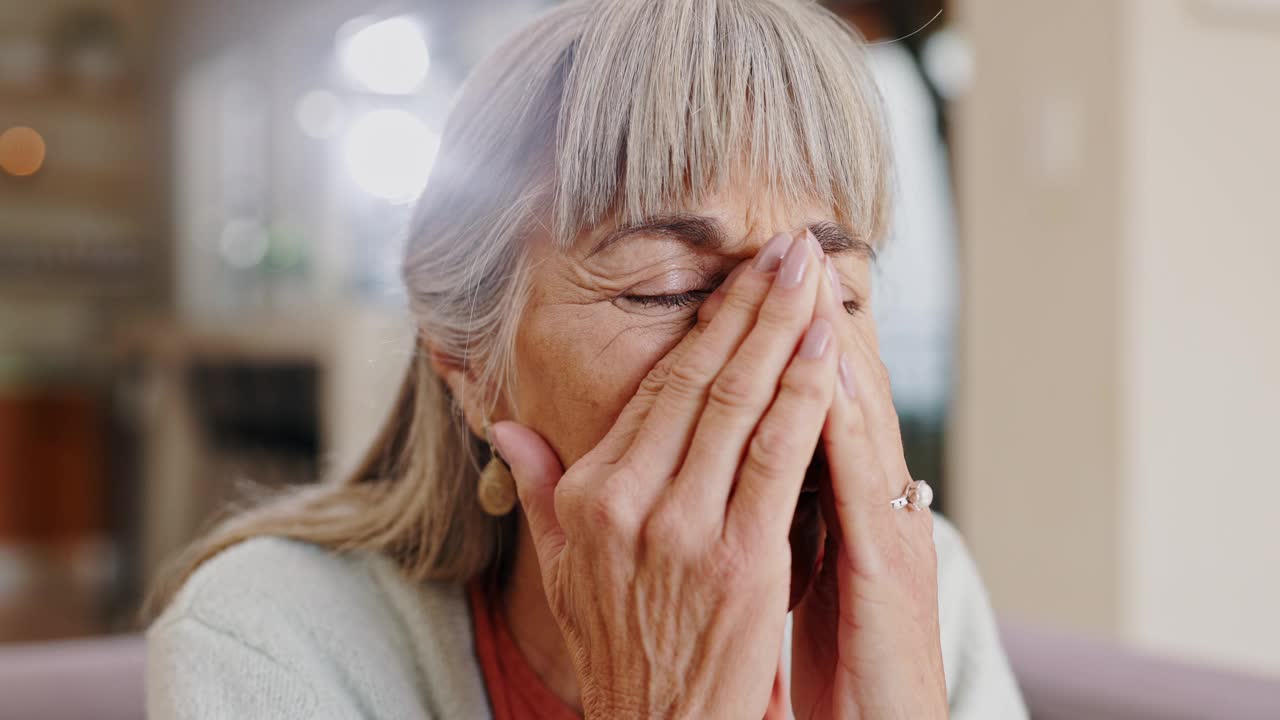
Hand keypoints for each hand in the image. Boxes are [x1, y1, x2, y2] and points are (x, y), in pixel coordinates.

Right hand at [495, 231, 836, 718]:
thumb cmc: (620, 647)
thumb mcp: (562, 569)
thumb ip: (543, 490)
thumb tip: (507, 429)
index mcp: (593, 494)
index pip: (659, 390)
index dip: (708, 327)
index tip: (740, 276)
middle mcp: (632, 502)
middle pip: (703, 381)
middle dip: (752, 304)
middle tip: (789, 244)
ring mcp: (686, 529)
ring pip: (743, 407)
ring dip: (785, 332)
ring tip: (815, 273)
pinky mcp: (741, 560)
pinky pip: (780, 459)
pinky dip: (806, 398)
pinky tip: (829, 351)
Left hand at [790, 239, 947, 719]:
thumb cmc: (809, 665)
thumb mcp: (777, 578)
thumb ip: (753, 509)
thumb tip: (703, 458)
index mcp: (836, 503)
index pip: (802, 403)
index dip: (775, 339)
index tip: (748, 276)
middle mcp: (870, 504)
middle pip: (836, 392)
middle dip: (804, 317)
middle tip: (788, 243)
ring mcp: (887, 532)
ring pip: (860, 419)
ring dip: (832, 344)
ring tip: (809, 276)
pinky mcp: (893, 572)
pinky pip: (864, 485)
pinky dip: (850, 422)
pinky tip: (829, 370)